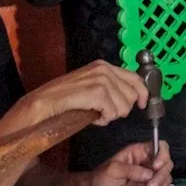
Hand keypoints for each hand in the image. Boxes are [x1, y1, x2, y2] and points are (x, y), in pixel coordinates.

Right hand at [27, 60, 147, 125]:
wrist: (43, 104)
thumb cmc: (65, 99)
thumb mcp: (91, 88)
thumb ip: (110, 89)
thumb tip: (130, 99)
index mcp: (104, 65)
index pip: (135, 78)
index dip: (142, 93)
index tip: (141, 105)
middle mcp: (104, 69)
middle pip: (132, 94)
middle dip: (122, 108)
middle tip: (105, 113)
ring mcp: (100, 79)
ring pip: (123, 105)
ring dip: (111, 115)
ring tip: (96, 115)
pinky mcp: (95, 92)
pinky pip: (112, 112)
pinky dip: (104, 119)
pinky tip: (93, 118)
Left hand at [83, 141, 172, 185]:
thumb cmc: (102, 177)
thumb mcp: (114, 170)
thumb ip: (132, 170)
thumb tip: (149, 174)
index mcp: (139, 152)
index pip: (160, 147)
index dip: (162, 155)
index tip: (156, 167)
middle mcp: (147, 162)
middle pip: (166, 164)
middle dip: (161, 177)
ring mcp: (149, 175)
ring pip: (165, 178)